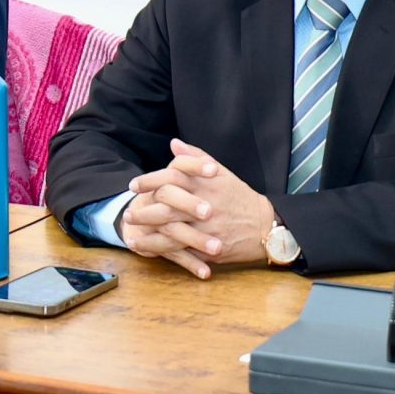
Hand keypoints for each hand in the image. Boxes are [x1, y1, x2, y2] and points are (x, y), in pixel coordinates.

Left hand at [123, 138, 277, 277]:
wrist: (267, 226)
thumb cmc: (240, 197)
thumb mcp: (222, 173)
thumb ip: (196, 158)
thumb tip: (174, 144)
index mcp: (207, 184)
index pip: (172, 177)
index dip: (150, 181)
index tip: (133, 185)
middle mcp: (205, 205)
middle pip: (168, 206)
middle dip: (144, 210)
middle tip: (127, 213)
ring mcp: (207, 229)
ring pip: (171, 230)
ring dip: (147, 233)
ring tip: (130, 234)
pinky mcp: (209, 248)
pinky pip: (180, 250)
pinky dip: (160, 249)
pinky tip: (144, 249)